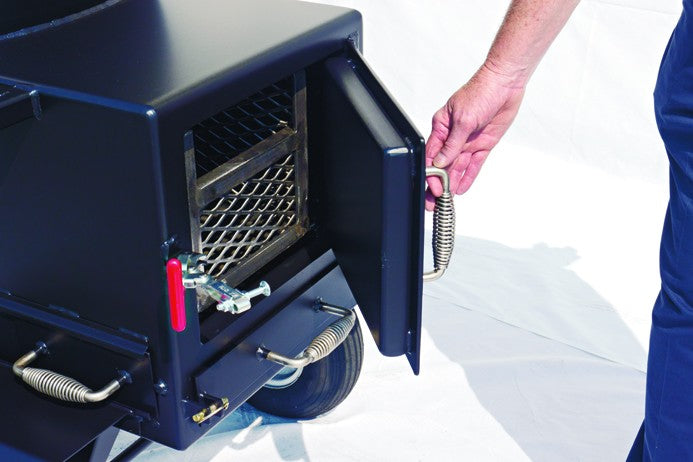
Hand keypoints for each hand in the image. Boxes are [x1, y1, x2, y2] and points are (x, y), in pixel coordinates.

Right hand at [425, 64, 524, 210]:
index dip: (431, 173)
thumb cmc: (481, 92)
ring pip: (457, 168)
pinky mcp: (483, 144)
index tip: (433, 188)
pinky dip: (468, 176)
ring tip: (446, 200)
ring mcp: (468, 142)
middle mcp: (453, 137)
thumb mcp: (464, 119)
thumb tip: (440, 162)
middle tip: (434, 201)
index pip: (432, 155)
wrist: (505, 84)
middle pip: (443, 165)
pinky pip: (473, 164)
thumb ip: (452, 144)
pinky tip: (461, 188)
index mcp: (442, 127)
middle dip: (438, 184)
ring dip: (451, 183)